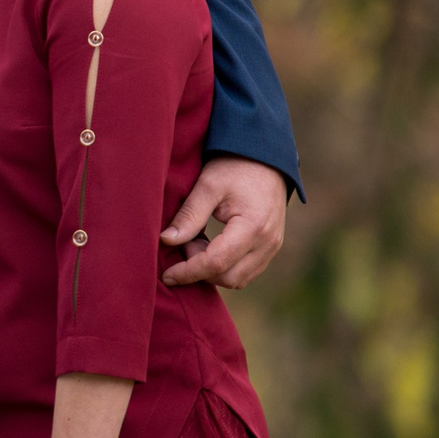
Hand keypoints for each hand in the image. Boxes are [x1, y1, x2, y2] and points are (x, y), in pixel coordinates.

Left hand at [160, 155, 287, 288]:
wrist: (265, 157)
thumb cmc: (235, 167)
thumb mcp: (208, 186)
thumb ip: (189, 215)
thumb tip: (166, 240)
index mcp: (253, 227)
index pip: (217, 263)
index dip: (189, 272)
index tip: (167, 275)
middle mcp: (267, 243)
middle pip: (228, 278)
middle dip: (200, 270)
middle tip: (185, 242)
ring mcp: (272, 247)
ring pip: (238, 280)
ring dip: (212, 271)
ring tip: (196, 241)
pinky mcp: (271, 247)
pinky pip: (246, 271)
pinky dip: (224, 267)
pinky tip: (210, 245)